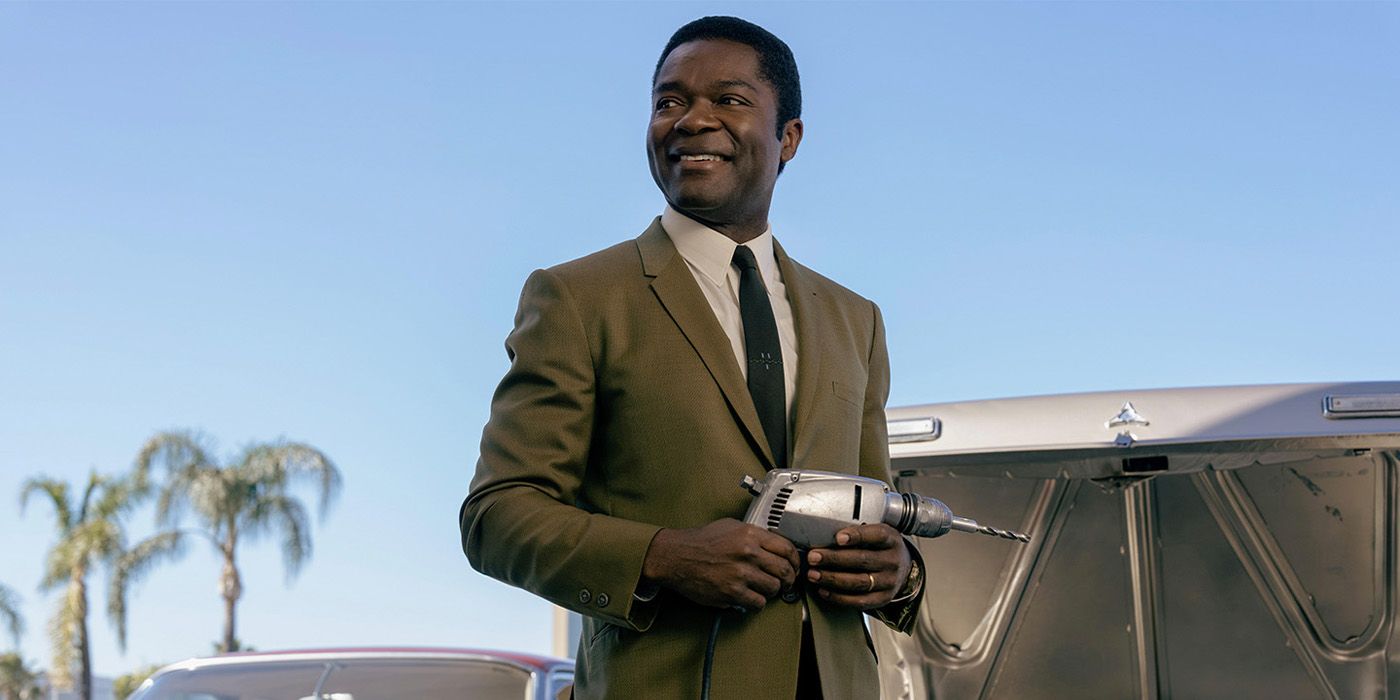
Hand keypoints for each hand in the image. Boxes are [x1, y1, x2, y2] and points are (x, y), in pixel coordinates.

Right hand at [641, 518, 800, 609]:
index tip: (794, 566)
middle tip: (785, 582)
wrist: (677, 556)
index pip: (787, 548)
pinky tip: (750, 597)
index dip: (795, 560)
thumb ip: (754, 535)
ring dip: (771, 591)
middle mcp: (748, 553)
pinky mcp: (732, 592)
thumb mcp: (731, 526)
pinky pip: (758, 602)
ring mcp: (740, 573)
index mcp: (750, 534)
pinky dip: (757, 602)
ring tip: (763, 589)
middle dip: (788, 579)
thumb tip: (774, 545)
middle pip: (785, 570)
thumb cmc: (701, 541)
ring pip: (773, 588)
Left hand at [805, 523, 910, 610]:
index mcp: (891, 540)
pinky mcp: (882, 599)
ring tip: (813, 574)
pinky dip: (838, 597)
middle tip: (814, 557)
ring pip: (859, 582)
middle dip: (834, 558)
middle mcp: (892, 561)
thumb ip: (858, 533)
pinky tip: (823, 590)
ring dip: (832, 578)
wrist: (903, 570)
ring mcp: (889, 582)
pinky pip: (859, 601)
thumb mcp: (877, 534)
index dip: (858, 536)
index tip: (838, 537)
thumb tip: (824, 535)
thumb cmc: (882, 548)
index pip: (877, 536)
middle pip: (863, 560)